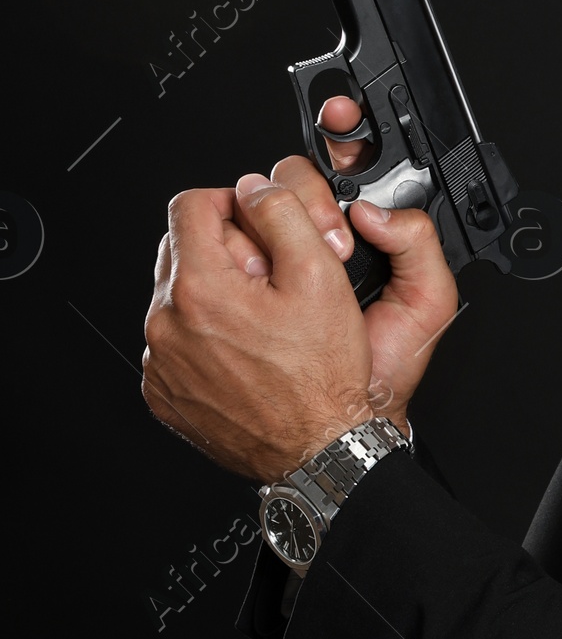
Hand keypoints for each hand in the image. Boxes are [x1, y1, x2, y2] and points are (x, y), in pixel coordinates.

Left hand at [141, 99, 456, 480]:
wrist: (317, 450)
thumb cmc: (323, 378)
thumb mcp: (321, 276)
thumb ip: (283, 214)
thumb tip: (254, 189)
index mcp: (200, 288)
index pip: (190, 205)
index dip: (233, 204)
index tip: (257, 226)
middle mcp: (167, 323)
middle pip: (180, 249)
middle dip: (222, 250)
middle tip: (267, 281)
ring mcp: (161, 362)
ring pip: (175, 298)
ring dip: (212, 297)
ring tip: (259, 324)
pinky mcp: (163, 392)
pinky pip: (173, 344)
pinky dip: (202, 339)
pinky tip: (243, 355)